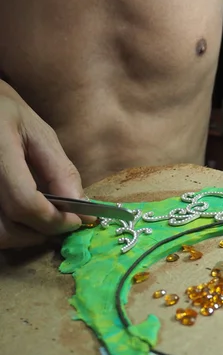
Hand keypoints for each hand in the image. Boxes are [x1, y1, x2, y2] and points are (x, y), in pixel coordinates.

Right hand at [0, 84, 84, 248]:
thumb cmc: (9, 117)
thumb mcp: (40, 134)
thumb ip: (61, 171)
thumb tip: (83, 210)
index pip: (24, 203)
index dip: (54, 219)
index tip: (76, 220)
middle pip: (6, 228)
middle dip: (40, 232)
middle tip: (61, 223)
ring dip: (23, 237)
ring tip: (43, 221)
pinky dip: (9, 232)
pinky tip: (23, 219)